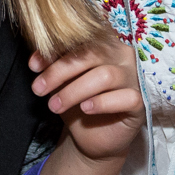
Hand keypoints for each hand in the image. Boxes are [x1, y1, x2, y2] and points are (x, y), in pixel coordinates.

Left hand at [29, 38, 144, 164]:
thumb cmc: (79, 102)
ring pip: (105, 76)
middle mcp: (123, 56)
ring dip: (74, 91)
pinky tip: (85, 109)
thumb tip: (36, 59)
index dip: (56, 49)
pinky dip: (102, 102)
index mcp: (105, 43)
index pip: (82, 38)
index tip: (34, 66)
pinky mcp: (140, 103)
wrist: (92, 137)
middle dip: (59, 72)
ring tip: (55, 106)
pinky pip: (126, 98)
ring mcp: (134, 78)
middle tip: (38, 89)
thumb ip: (53, 65)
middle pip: (91, 54)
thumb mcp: (62, 81)